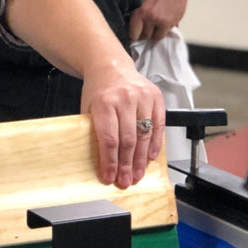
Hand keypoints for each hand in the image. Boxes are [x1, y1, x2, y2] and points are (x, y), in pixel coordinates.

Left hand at [81, 58, 165, 189]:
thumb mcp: (88, 109)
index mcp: (104, 102)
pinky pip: (159, 126)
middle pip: (128, 140)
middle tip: (126, 180)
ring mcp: (143, 97)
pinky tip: (150, 158)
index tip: (109, 177)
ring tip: (138, 174)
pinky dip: (155, 144)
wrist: (110, 66)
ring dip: (142, 159)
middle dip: (127, 165)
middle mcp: (125, 99)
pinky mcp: (156, 97)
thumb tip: (102, 161)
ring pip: (145, 135)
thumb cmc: (98, 90)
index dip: (110, 161)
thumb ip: (94, 131)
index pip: (109, 138)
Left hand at [128, 0, 188, 44]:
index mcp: (141, 12)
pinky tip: (161, 23)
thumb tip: (127, 23)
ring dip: (153, 34)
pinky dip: (163, 30)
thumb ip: (135, 11)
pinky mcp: (174, 22)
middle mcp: (152, 18)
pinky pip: (166, 33)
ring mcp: (164, 21)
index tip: (133, 33)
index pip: (133, 34)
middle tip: (142, 29)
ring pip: (155, 37)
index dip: (133, 34)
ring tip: (152, 27)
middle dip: (142, 34)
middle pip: (144, 36)